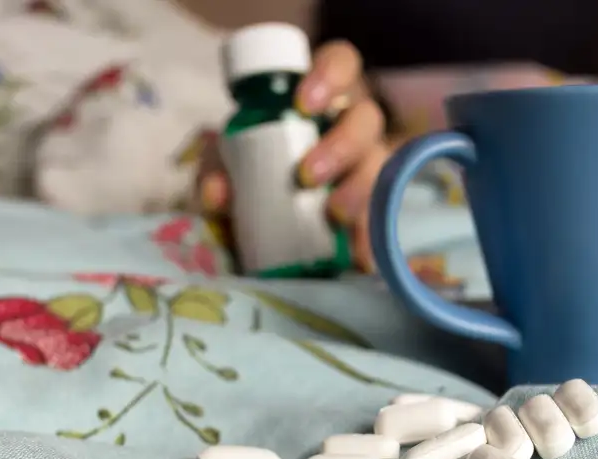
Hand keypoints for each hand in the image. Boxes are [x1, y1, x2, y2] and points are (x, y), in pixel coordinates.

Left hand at [194, 40, 389, 271]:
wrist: (258, 221)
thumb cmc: (247, 170)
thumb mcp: (225, 164)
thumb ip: (216, 170)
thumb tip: (218, 195)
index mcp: (319, 98)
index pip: (341, 64)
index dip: (330, 75)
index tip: (303, 105)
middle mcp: (350, 126)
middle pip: (366, 119)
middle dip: (341, 145)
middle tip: (306, 175)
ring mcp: (367, 167)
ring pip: (380, 165)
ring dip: (358, 189)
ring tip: (334, 215)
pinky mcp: (372, 210)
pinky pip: (381, 220)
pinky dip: (369, 238)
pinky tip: (360, 255)